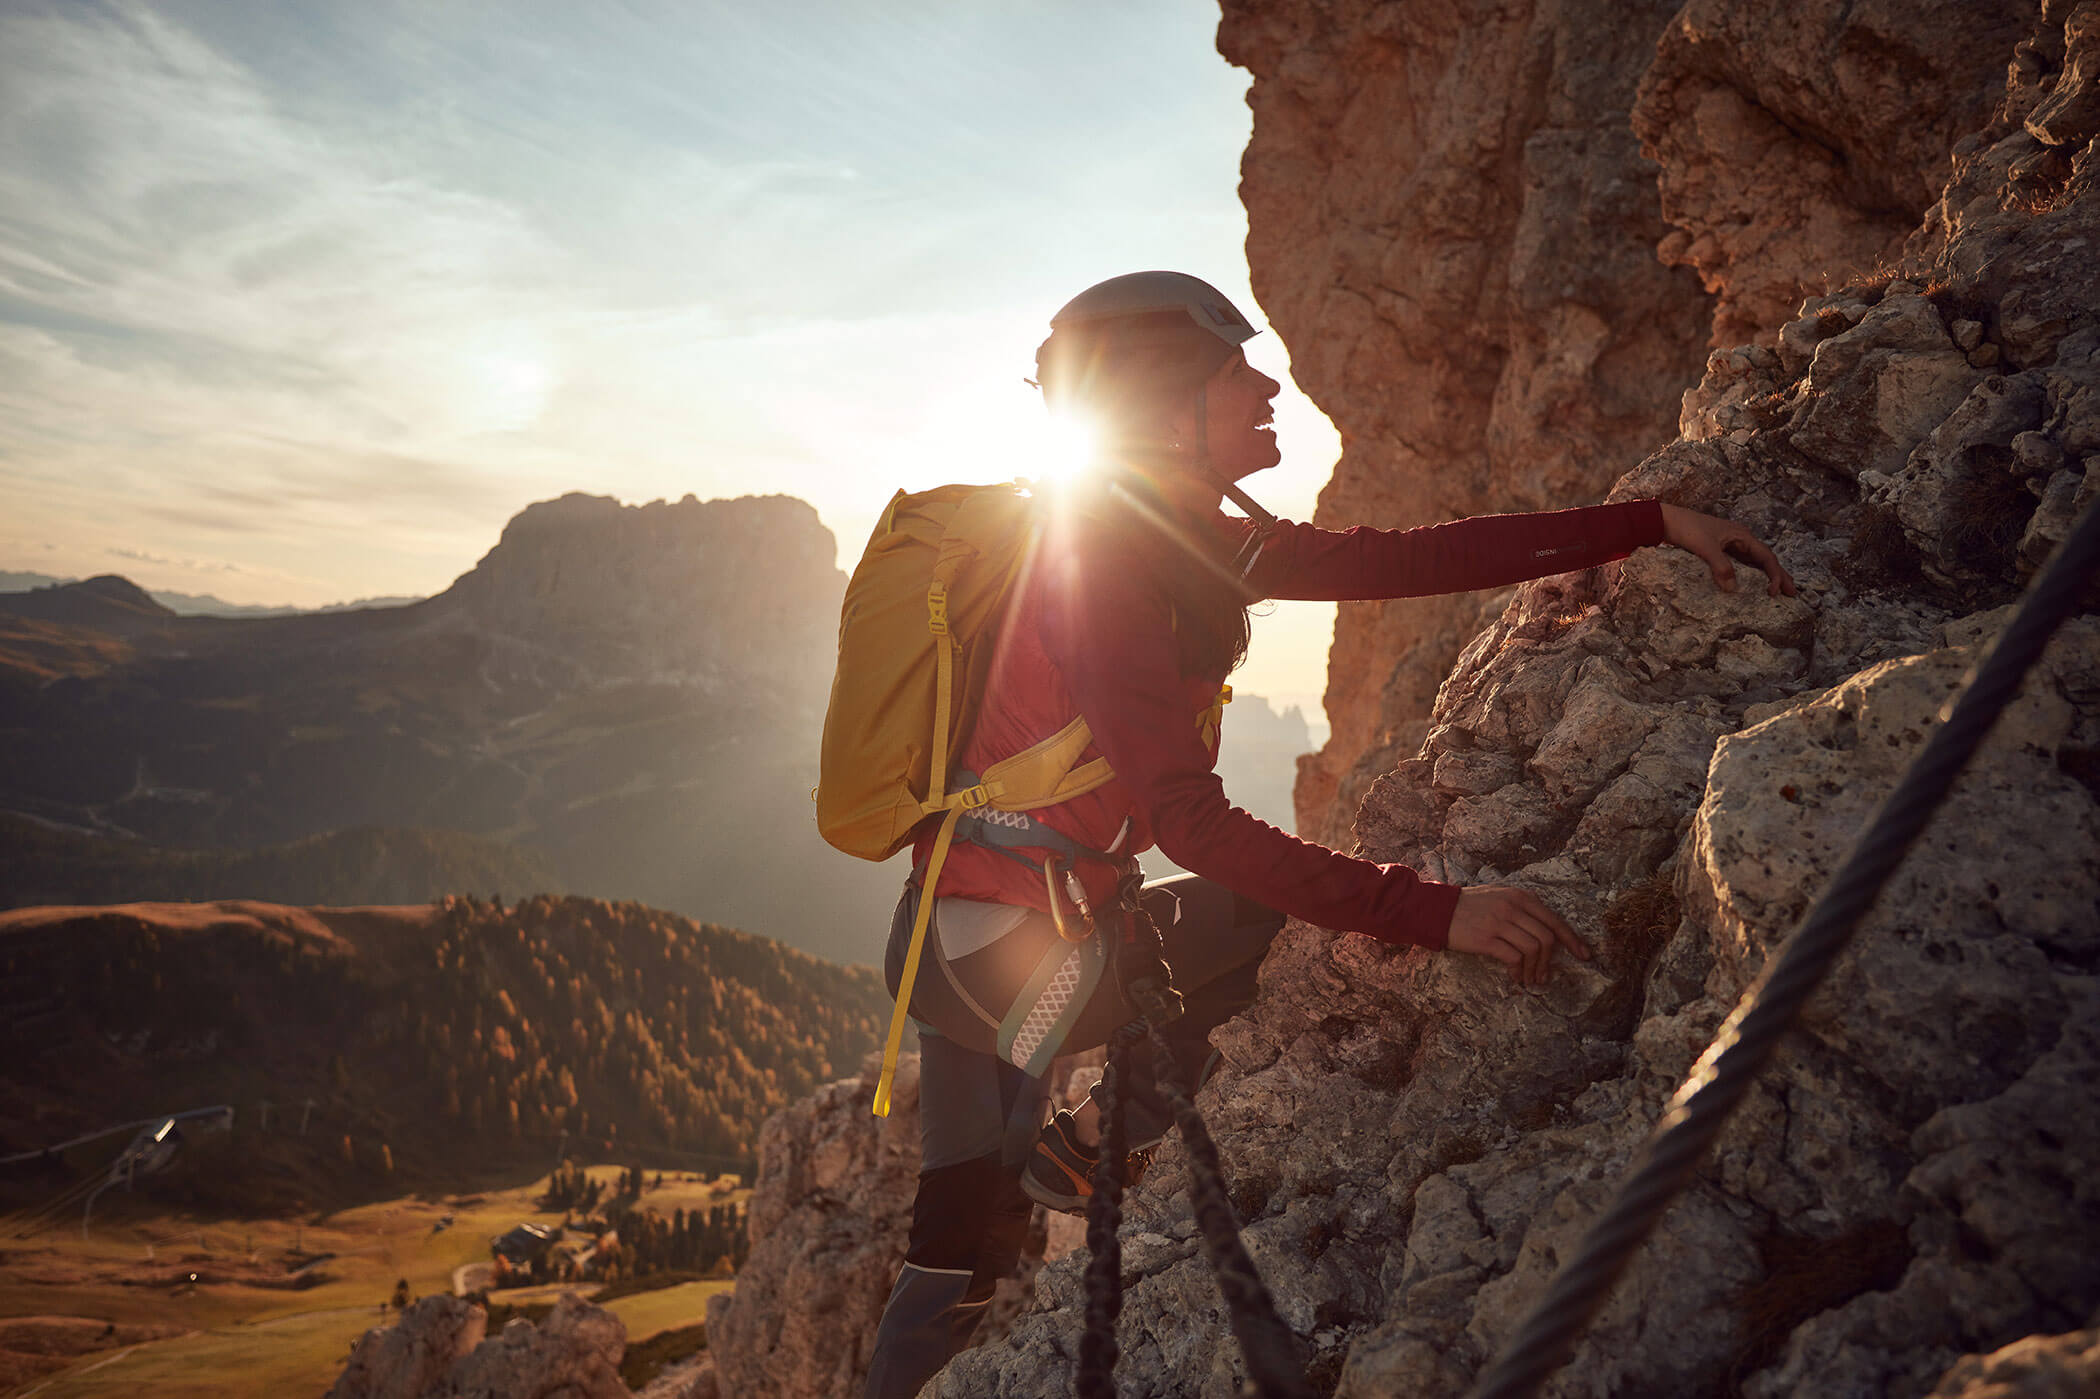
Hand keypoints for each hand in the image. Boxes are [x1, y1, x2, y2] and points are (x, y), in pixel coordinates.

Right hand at [1445, 886, 1590, 984]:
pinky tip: (1515, 977)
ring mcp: (1500, 922)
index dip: (1572, 940)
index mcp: (1520, 896)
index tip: (1583, 955)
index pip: (1554, 920)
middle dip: (1550, 961)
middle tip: (1545, 976)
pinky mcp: (1486, 939)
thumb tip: (1547, 934)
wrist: (1437, 910)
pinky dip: (1519, 972)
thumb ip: (1523, 909)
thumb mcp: (1500, 896)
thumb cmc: (1469, 906)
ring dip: (1535, 969)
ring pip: (1533, 949)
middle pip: (1547, 937)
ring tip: (1531, 979)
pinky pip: (1514, 958)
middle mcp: (1513, 907)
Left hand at [1659, 503, 1796, 597]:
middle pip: (1766, 559)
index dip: (1774, 575)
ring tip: (1778, 591)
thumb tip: (1732, 589)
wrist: (1666, 520)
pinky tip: (1751, 585)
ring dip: (1767, 576)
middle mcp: (1740, 539)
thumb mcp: (1705, 548)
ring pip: (1755, 562)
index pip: (1767, 557)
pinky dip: (1750, 574)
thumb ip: (1720, 566)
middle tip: (1792, 594)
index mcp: (1742, 535)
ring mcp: (1730, 544)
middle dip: (1780, 576)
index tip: (1774, 593)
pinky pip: (1741, 564)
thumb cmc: (1686, 529)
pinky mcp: (1719, 550)